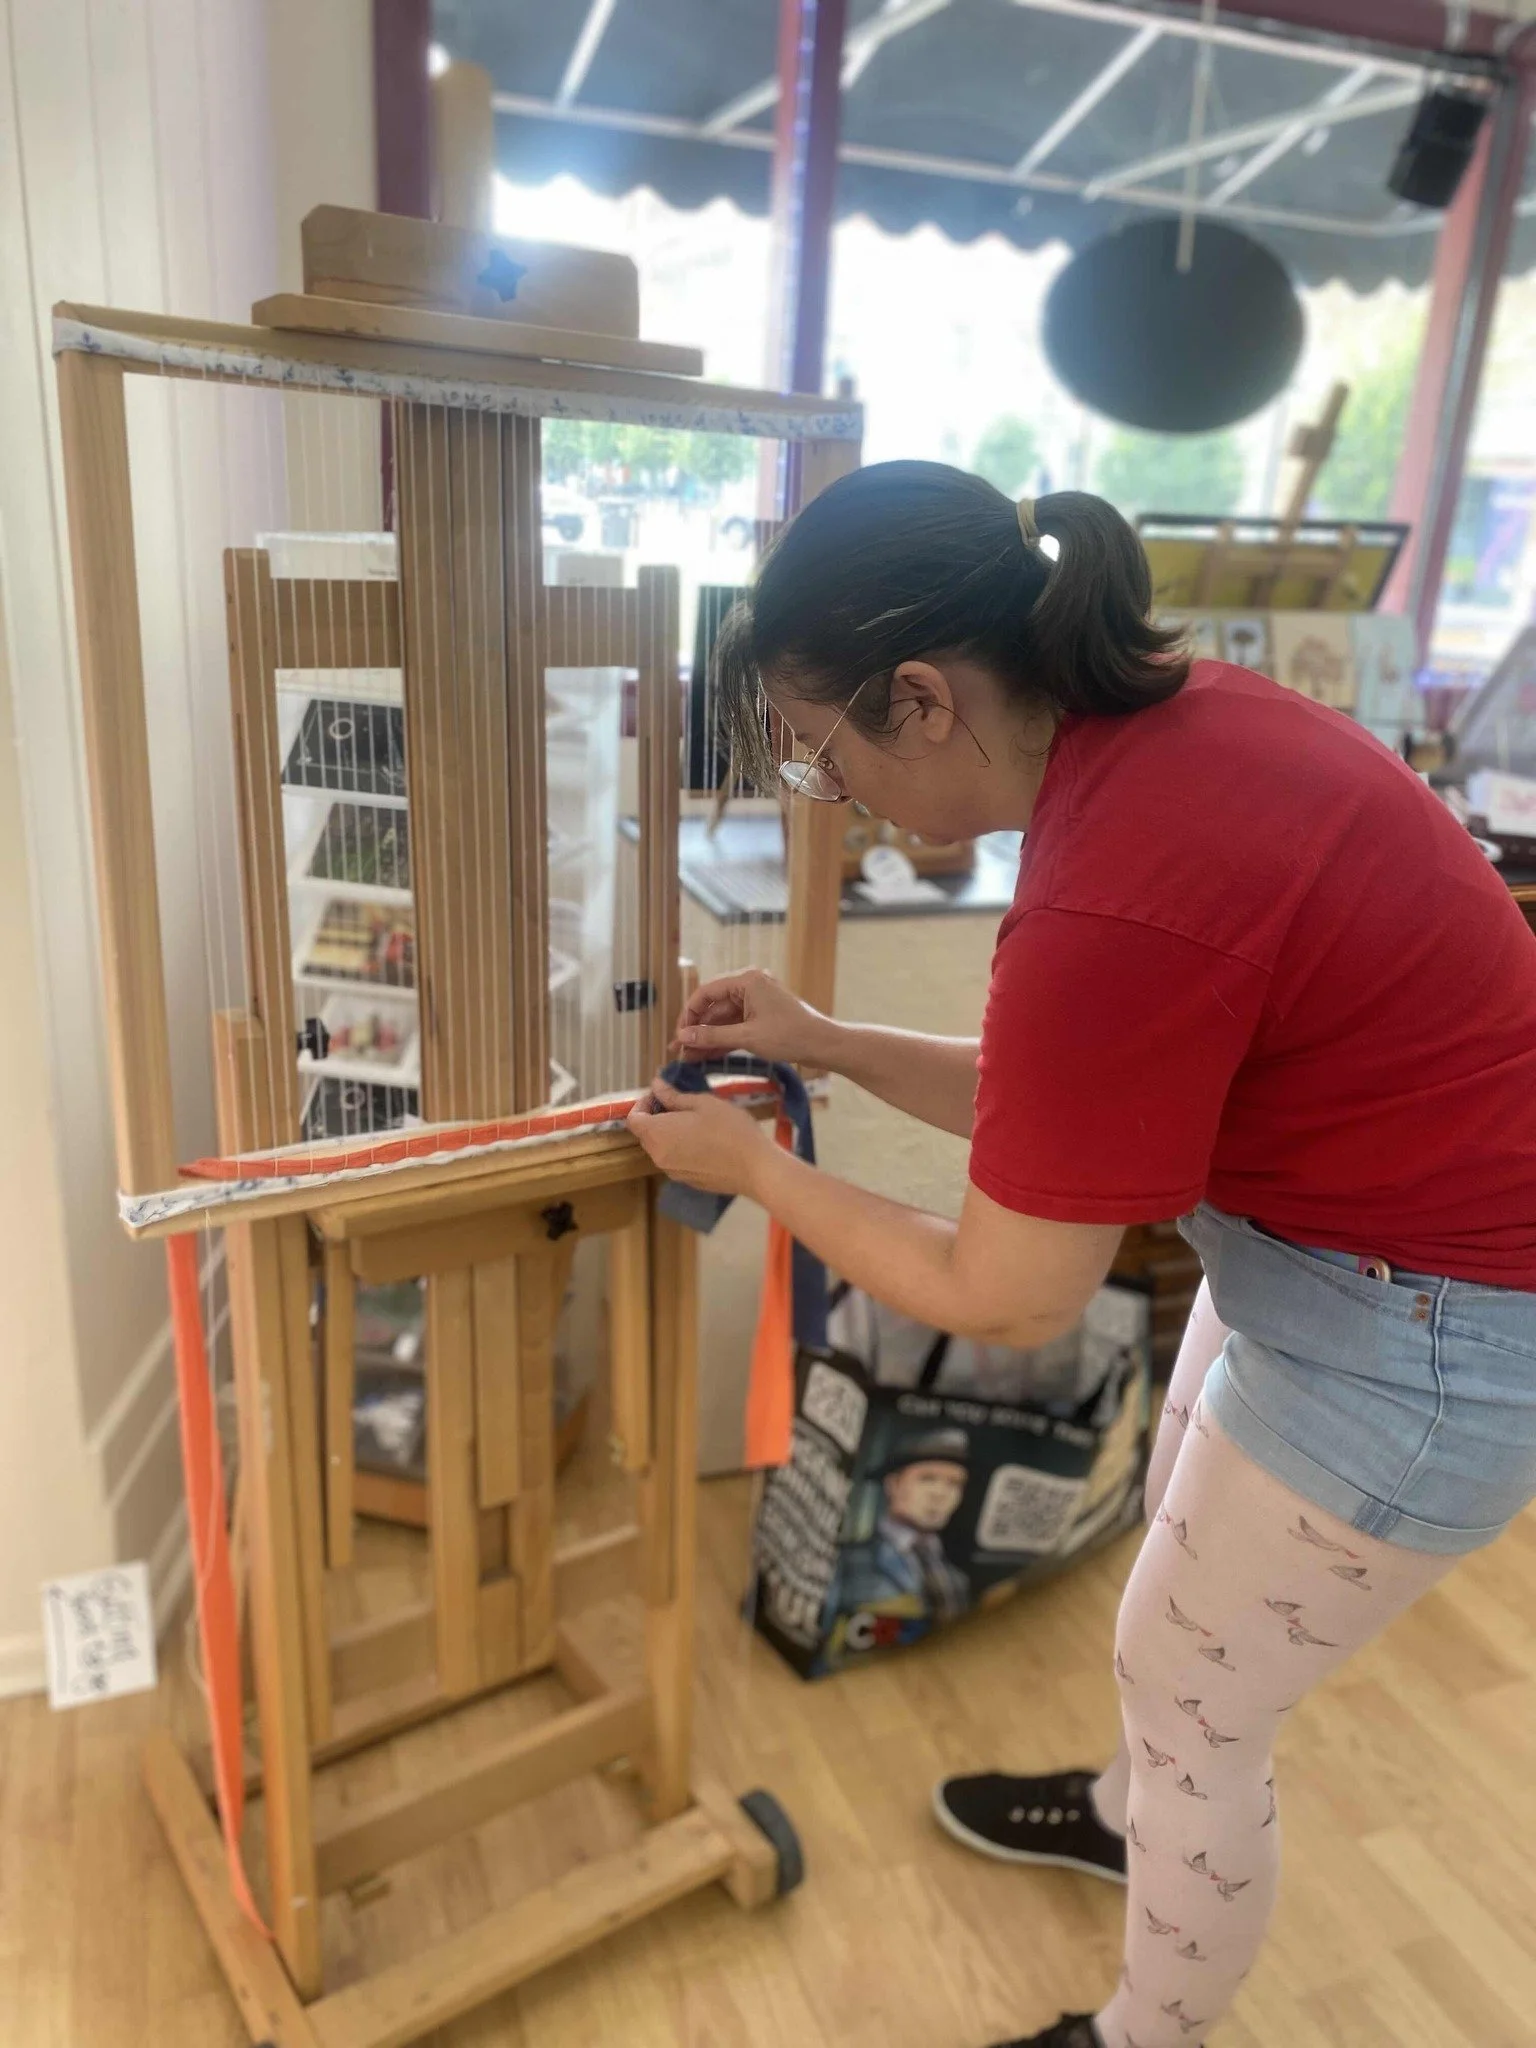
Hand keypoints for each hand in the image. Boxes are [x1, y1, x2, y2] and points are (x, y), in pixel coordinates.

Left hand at [627, 1079, 770, 1197]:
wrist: (756, 1168)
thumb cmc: (729, 1129)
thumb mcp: (702, 1103)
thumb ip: (673, 1096)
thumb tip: (656, 1086)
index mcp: (657, 1134)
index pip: (633, 1119)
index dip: (643, 1103)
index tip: (661, 1094)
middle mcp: (659, 1157)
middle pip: (646, 1135)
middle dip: (656, 1117)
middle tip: (680, 1104)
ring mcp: (673, 1172)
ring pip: (661, 1148)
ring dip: (669, 1133)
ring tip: (694, 1122)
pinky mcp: (688, 1181)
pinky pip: (675, 1161)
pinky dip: (681, 1148)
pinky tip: (705, 1141)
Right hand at [672, 967, 834, 1066]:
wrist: (824, 1045)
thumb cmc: (790, 1036)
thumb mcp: (747, 1037)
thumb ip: (712, 1036)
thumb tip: (682, 1037)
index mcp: (747, 981)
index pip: (706, 993)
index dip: (688, 1015)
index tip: (678, 1036)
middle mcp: (750, 987)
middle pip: (713, 1007)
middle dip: (696, 1031)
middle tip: (679, 1051)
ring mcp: (756, 1003)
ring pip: (723, 1020)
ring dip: (708, 1039)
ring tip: (689, 1058)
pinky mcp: (762, 1018)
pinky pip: (735, 1027)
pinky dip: (723, 1041)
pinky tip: (706, 1056)